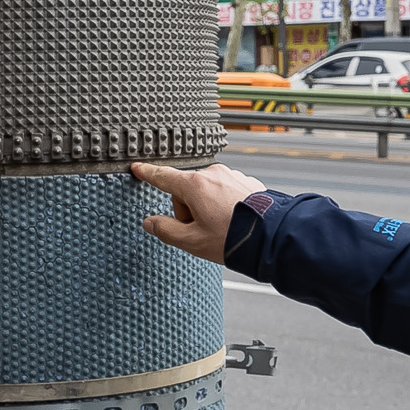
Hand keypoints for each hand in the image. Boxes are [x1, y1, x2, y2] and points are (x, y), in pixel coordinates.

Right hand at [132, 161, 267, 264]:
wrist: (272, 236)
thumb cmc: (233, 239)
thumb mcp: (192, 241)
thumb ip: (166, 230)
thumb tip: (150, 223)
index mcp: (195, 186)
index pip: (163, 177)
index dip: (148, 174)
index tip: (137, 168)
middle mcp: (213, 175)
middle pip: (186, 190)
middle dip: (188, 210)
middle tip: (201, 231)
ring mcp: (231, 176)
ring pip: (206, 191)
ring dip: (207, 208)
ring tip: (222, 229)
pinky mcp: (246, 181)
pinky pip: (225, 191)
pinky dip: (224, 205)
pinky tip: (233, 222)